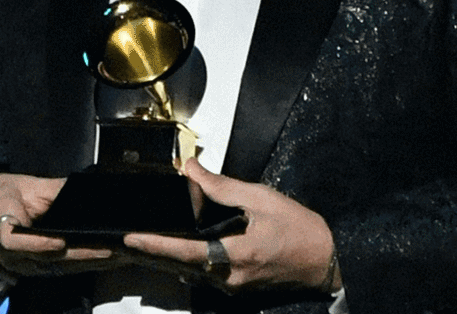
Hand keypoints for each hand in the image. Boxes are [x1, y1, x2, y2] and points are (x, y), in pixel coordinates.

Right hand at [0, 174, 120, 276]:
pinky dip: (88, 262)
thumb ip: (50, 190)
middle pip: (51, 258)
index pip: (16, 242)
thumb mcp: (19, 185)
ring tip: (122, 254)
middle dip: (85, 254)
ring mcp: (27, 265)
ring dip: (93, 262)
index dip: (38, 244)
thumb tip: (81, 188)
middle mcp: (15, 256)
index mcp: (1, 230)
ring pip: (63, 266)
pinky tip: (111, 259)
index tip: (59, 242)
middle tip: (114, 248)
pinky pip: (66, 267)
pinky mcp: (39, 268)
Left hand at [122, 159, 337, 292]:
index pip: (185, 252)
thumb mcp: (261, 199)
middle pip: (181, 265)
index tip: (130, 238)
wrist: (327, 260)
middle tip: (129, 238)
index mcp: (235, 255)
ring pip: (191, 272)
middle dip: (154, 252)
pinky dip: (188, 260)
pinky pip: (205, 274)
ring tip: (146, 240)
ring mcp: (233, 285)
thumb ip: (221, 186)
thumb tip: (191, 169)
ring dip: (169, 257)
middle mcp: (230, 277)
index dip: (155, 245)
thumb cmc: (299, 229)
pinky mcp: (237, 286)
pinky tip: (178, 246)